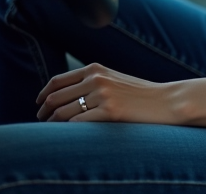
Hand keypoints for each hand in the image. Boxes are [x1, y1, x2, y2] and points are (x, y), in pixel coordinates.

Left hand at [35, 63, 180, 123]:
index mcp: (95, 69)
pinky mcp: (109, 112)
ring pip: (63, 112)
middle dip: (43, 111)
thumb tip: (67, 96)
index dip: (43, 93)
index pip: (58, 81)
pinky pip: (77, 124)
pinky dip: (66, 131)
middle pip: (56, 96)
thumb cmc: (141, 94)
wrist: (166, 101)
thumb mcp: (114, 80)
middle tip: (40, 121)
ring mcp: (102, 95)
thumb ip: (93, 82)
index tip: (39, 104)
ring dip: (52, 124)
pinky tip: (66, 136)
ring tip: (50, 131)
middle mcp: (96, 79)